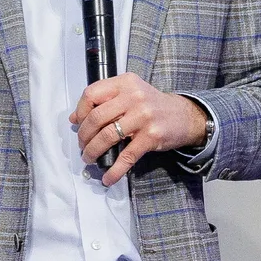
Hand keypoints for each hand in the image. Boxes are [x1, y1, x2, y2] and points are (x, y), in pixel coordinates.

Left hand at [71, 75, 207, 184]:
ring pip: (107, 136)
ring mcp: (143, 116)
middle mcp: (134, 97)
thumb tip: (76, 119)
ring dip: (93, 151)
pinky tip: (108, 177)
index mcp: (125, 83)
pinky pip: (127, 156)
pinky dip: (115, 170)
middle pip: (96, 117)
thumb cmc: (153, 106)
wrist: (184, 116)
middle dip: (84, 136)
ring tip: (90, 158)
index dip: (80, 111)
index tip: (78, 124)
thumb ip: (105, 101)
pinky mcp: (151, 136)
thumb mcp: (130, 94)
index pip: (91, 94)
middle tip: (82, 146)